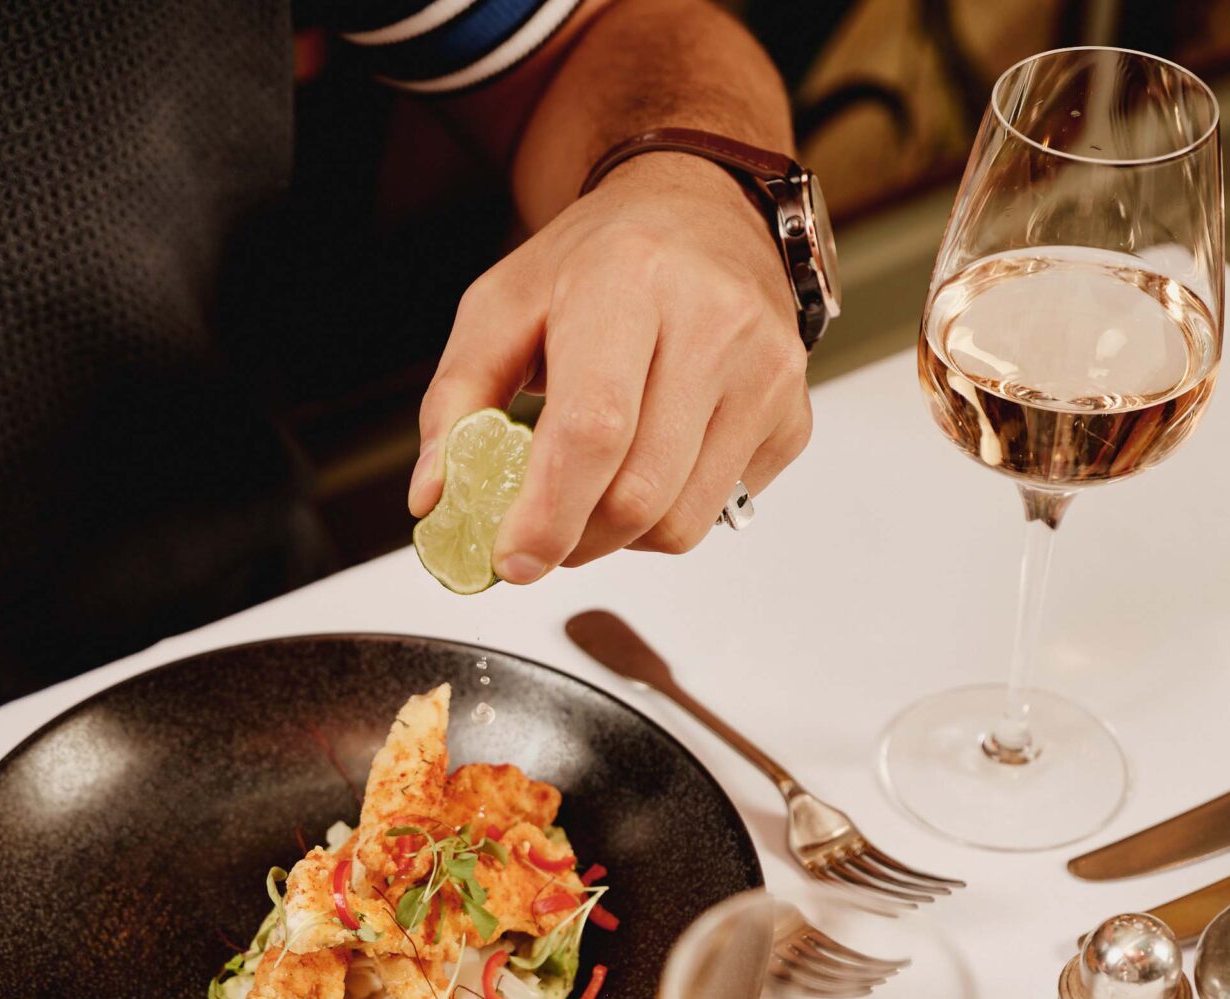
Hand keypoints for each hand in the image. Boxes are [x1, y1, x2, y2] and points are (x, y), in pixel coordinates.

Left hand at [411, 152, 811, 578]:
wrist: (699, 209)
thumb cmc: (598, 259)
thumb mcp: (500, 306)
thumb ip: (455, 401)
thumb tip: (436, 498)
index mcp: (630, 281)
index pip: (596, 427)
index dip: (550, 513)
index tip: (513, 558)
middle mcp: (714, 321)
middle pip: (639, 493)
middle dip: (575, 538)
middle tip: (540, 531)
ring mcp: (766, 371)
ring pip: (682, 521)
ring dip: (621, 536)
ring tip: (593, 490)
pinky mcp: (792, 414)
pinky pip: (721, 510)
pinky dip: (670, 512)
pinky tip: (651, 460)